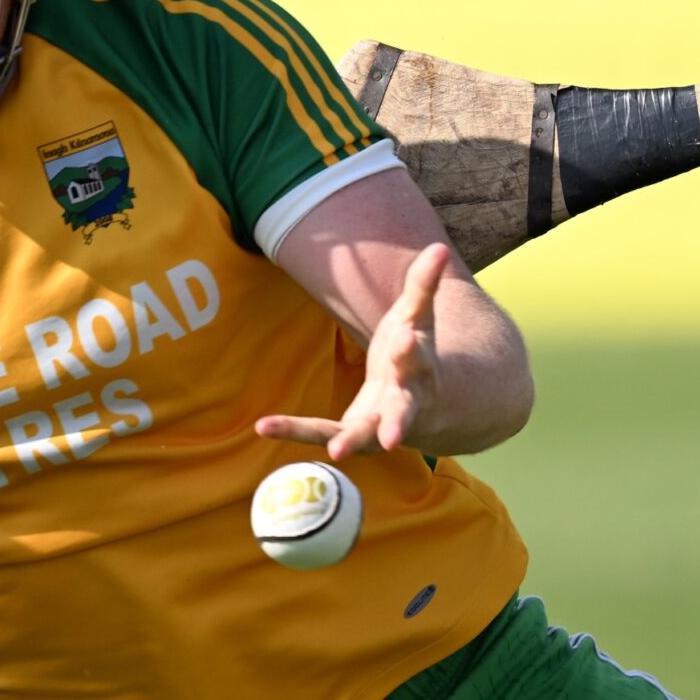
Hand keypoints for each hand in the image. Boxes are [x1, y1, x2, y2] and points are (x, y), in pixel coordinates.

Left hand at [257, 243, 450, 460]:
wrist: (430, 408)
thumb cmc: (417, 354)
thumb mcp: (418, 318)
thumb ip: (423, 285)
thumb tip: (437, 247)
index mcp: (419, 370)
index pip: (416, 358)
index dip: (408, 349)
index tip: (404, 340)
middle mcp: (404, 404)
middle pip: (403, 412)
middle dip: (399, 421)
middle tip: (395, 437)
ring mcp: (379, 426)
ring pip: (366, 436)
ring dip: (350, 442)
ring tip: (337, 452)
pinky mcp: (352, 434)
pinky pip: (320, 432)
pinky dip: (293, 430)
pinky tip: (263, 425)